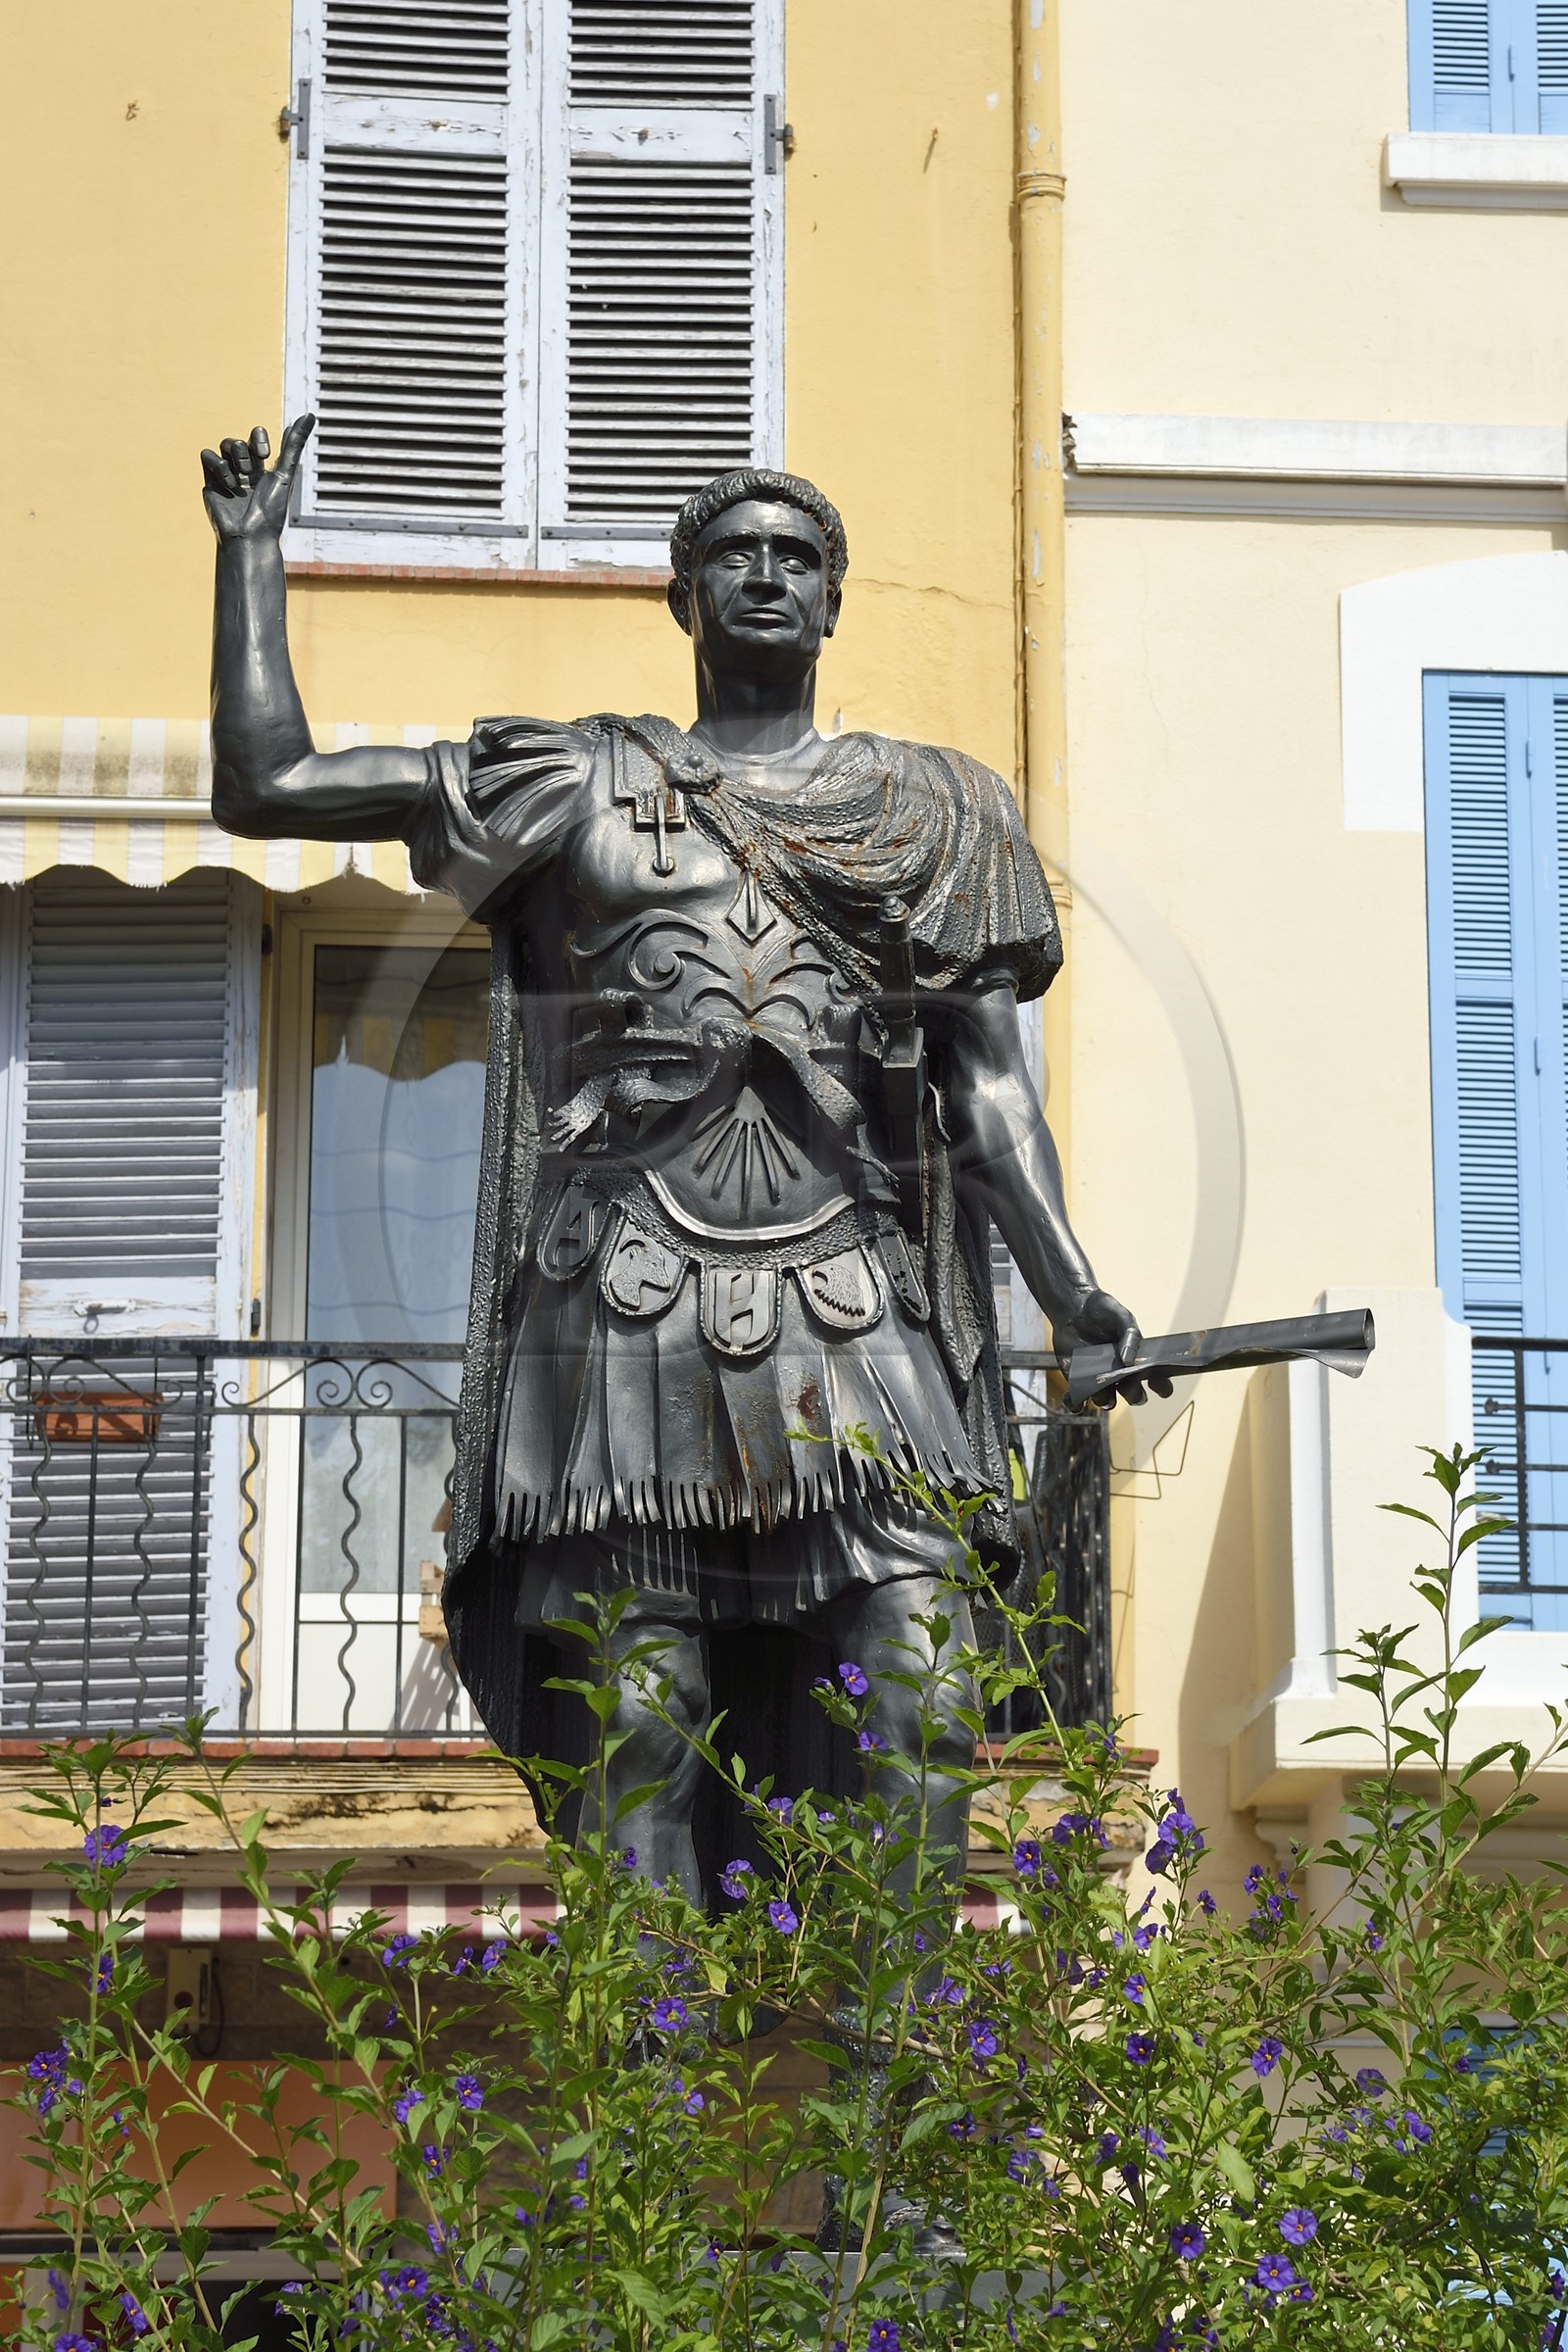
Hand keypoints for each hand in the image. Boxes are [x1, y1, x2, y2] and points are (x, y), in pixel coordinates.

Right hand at [200, 416, 313, 546]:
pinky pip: (207, 455)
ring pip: (224, 445)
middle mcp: (244, 471)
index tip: (264, 455)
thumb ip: (294, 445)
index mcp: (263, 469)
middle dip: (245, 453)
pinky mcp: (210, 482)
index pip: (257, 436)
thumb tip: (310, 414)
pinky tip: (228, 486)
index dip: (258, 437)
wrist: (249, 537)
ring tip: (239, 482)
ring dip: (234, 460)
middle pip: (240, 442)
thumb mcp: (285, 474)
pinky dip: (218, 466)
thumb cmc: (271, 512)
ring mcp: (226, 475)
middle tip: (250, 472)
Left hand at [1052, 1288, 1172, 1405]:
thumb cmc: (1102, 1311)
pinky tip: (1073, 1397)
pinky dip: (1075, 1404)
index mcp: (1137, 1360)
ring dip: (1104, 1399)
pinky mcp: (1078, 1379)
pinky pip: (1078, 1400)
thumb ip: (1130, 1335)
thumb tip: (1129, 1360)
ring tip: (1097, 1385)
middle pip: (1133, 1395)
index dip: (1162, 1387)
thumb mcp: (1122, 1317)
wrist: (1075, 1307)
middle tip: (1127, 1385)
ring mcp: (1100, 1378)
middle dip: (1134, 1396)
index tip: (1158, 1385)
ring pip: (1106, 1401)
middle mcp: (1121, 1373)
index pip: (1157, 1379)